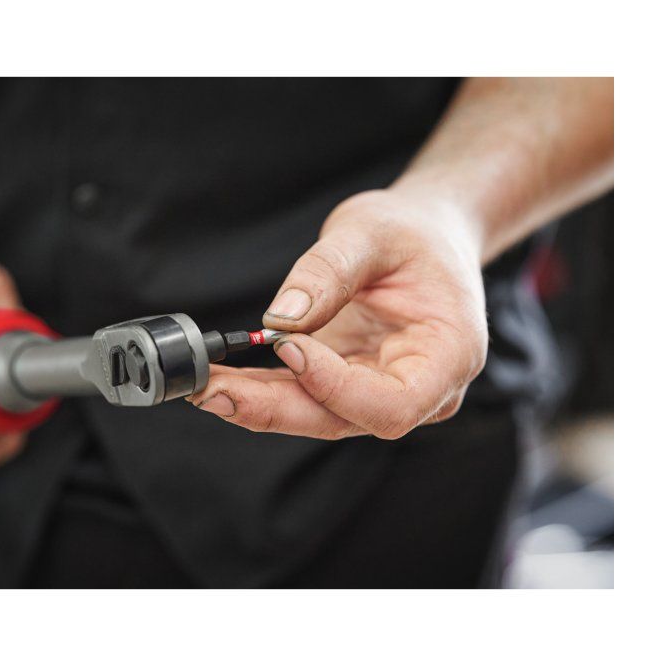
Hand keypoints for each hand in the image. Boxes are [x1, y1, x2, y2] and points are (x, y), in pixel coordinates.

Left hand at [190, 185, 488, 439]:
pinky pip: (301, 396)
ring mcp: (380, 391)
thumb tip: (280, 318)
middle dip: (272, 407)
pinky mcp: (346, 384)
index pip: (393, 402)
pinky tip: (220, 379)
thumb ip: (328, 272)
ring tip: (201, 385)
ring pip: (315, 414)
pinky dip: (260, 389)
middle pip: (343, 419)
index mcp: (448, 356)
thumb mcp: (372, 231)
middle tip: (211, 389)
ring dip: (256, 402)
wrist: (424, 236)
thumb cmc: (413, 232)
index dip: (335, 386)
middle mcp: (420, 389)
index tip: (288, 347)